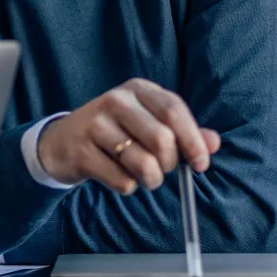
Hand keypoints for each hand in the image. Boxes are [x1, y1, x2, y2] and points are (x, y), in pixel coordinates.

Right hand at [36, 79, 221, 193]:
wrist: (62, 142)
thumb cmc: (116, 133)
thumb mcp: (148, 123)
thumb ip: (184, 132)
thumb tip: (214, 143)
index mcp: (138, 89)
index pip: (174, 110)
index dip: (193, 140)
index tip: (201, 164)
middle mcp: (116, 101)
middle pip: (162, 140)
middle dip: (170, 164)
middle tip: (162, 169)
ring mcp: (95, 124)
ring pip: (144, 164)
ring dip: (151, 180)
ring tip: (143, 176)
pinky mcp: (82, 151)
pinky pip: (122, 181)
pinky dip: (127, 186)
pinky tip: (117, 175)